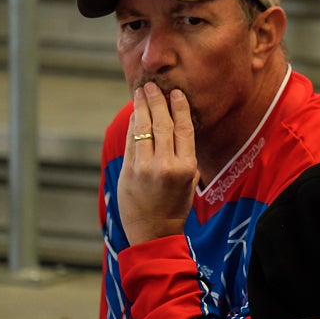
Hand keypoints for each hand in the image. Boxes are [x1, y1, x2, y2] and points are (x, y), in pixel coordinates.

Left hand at [118, 82, 199, 244]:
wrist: (154, 232)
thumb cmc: (175, 207)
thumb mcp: (190, 182)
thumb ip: (185, 156)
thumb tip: (176, 128)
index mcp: (186, 167)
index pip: (184, 129)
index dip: (179, 108)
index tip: (176, 93)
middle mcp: (166, 165)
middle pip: (162, 124)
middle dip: (158, 101)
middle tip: (153, 86)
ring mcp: (145, 168)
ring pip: (144, 129)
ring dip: (143, 107)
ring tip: (142, 92)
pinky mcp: (128, 171)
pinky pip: (132, 141)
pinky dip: (134, 125)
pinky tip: (136, 113)